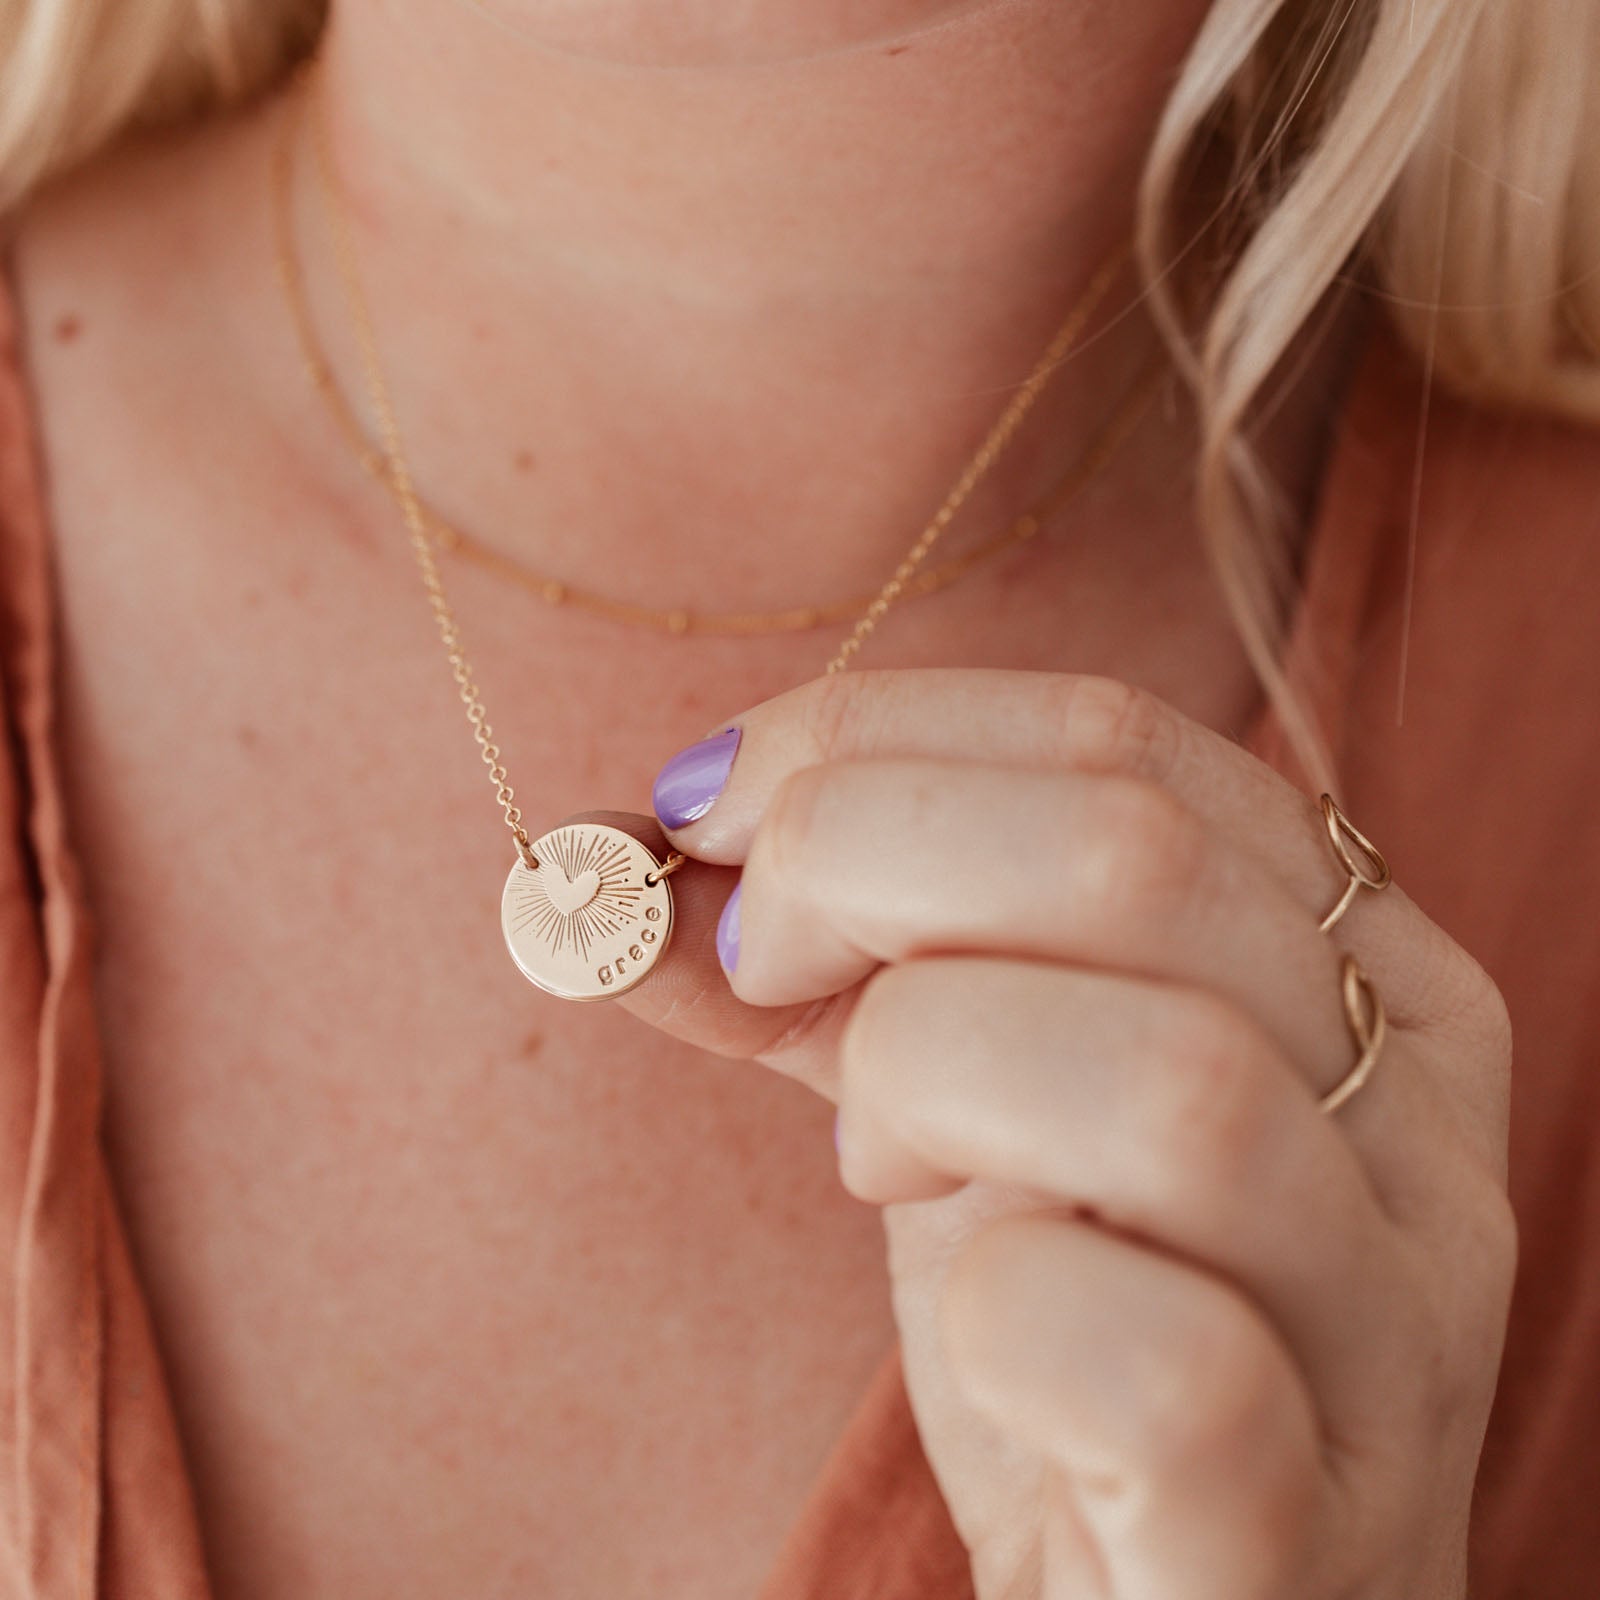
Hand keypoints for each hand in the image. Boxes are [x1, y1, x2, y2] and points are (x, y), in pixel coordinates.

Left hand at [617, 668, 1515, 1599]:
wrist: (1175, 1591)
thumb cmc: (1079, 1319)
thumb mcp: (968, 1097)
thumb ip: (812, 974)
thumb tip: (604, 865)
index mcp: (1356, 963)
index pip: (1119, 737)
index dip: (870, 736)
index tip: (701, 804)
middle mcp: (1416, 1118)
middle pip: (1136, 859)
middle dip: (866, 864)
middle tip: (756, 961)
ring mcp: (1391, 1327)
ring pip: (1171, 1085)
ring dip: (930, 1078)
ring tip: (872, 1156)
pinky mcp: (1304, 1526)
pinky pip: (1161, 1359)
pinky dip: (992, 1313)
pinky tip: (972, 1331)